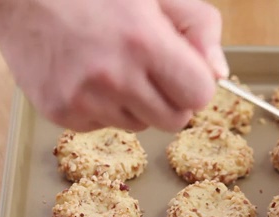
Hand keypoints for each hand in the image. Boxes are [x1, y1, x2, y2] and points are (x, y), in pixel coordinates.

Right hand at [0, 0, 227, 131]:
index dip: (195, 84)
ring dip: (135, 103)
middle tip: (150, 70)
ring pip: (138, 126)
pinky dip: (102, 107)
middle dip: (171, 99)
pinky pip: (102, 125)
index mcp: (145, 43)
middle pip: (173, 121)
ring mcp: (84, 100)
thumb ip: (199, 28)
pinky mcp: (60, 113)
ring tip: (111, 66)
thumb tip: (218, 73)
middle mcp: (115, 78)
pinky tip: (86, 75)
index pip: (199, 97)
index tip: (183, 72)